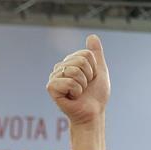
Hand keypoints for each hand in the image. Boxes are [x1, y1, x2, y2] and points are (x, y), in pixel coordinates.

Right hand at [46, 35, 110, 149]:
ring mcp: (54, 77)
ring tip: (79, 92)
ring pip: (75, 70)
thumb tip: (92, 36)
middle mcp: (60, 67)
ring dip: (83, 84)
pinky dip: (76, 91)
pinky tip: (72, 97)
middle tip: (85, 87)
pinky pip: (68, 81)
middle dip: (89, 76)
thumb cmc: (96, 95)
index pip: (86, 54)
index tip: (91, 79)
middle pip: (80, 61)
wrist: (92, 113)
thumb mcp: (100, 71)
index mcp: (70, 62)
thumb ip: (96, 54)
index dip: (94, 68)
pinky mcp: (51, 87)